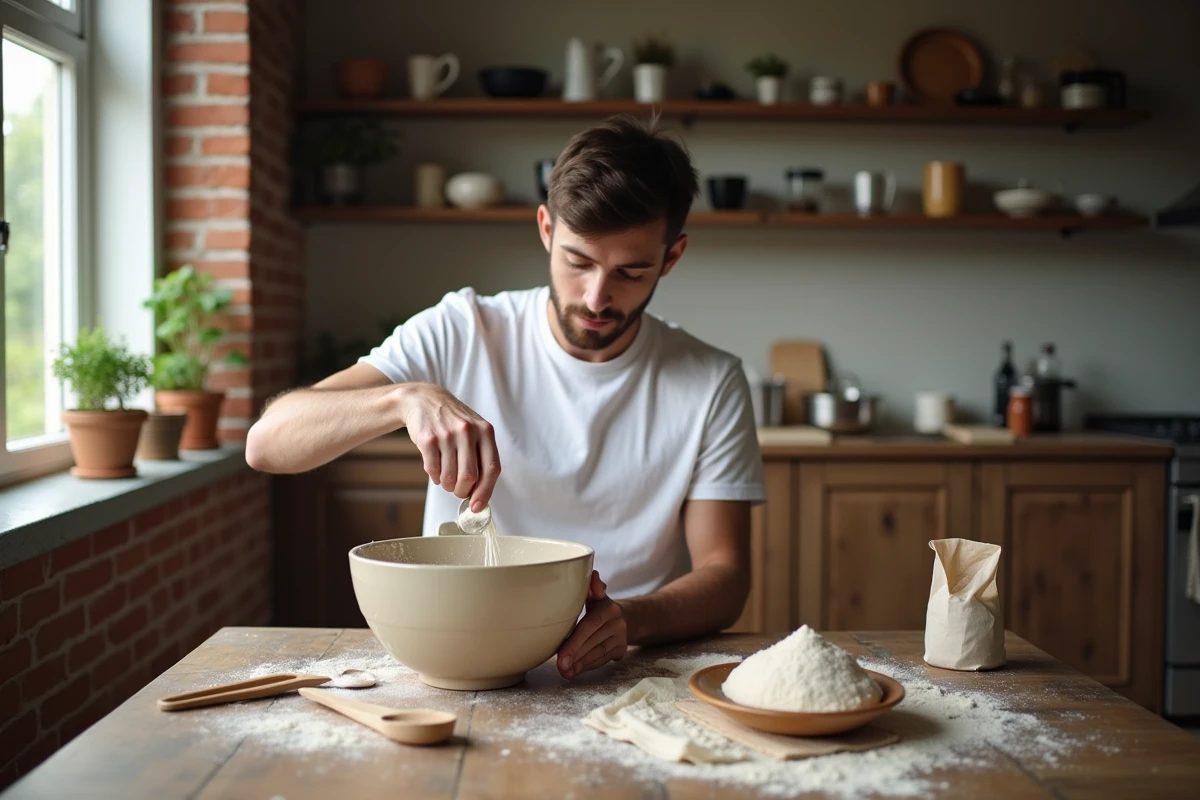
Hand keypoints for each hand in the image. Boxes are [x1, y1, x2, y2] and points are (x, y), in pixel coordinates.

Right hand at [398, 383, 500, 511]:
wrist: (424, 399)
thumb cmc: (453, 421)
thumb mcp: (475, 431)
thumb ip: (482, 457)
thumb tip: (481, 495)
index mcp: (485, 431)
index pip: (492, 469)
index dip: (485, 492)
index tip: (477, 507)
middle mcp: (468, 431)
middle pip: (470, 477)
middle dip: (462, 491)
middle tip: (458, 490)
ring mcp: (447, 434)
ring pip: (449, 477)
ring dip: (447, 485)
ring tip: (446, 477)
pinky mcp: (428, 439)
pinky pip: (433, 471)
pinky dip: (434, 477)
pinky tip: (435, 468)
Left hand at [557, 572, 627, 678]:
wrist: (627, 617)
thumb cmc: (601, 607)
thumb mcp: (597, 595)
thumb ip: (592, 588)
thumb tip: (593, 575)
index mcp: (608, 608)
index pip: (589, 627)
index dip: (575, 642)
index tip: (561, 655)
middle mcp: (617, 623)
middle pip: (592, 642)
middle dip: (574, 655)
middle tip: (560, 666)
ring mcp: (621, 638)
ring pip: (598, 654)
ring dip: (580, 665)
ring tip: (565, 672)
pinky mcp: (621, 650)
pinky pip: (602, 660)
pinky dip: (588, 666)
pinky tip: (575, 671)